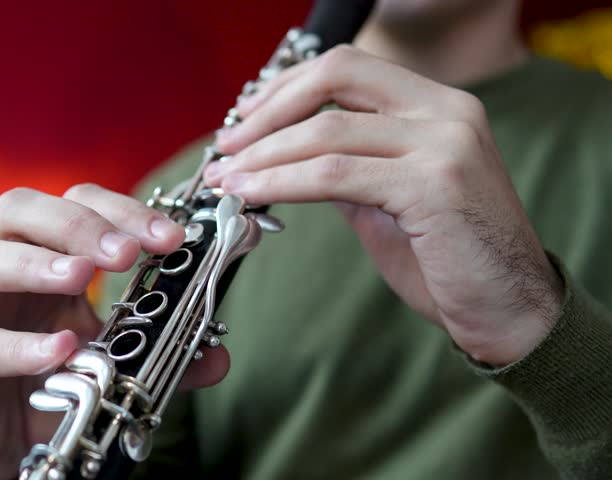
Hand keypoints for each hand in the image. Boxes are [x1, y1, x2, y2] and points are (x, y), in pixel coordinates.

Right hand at [0, 185, 229, 479]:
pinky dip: (18, 345)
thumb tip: (216, 357)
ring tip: (82, 277)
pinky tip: (60, 350)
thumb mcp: (116, 362)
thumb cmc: (58, 384)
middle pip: (19, 211)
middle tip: (125, 253)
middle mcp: (6, 276)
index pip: (76, 205)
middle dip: (76, 223)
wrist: (11, 445)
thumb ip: (163, 355)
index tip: (171, 237)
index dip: (121, 210)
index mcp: (49, 260)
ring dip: (36, 264)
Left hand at [205, 45, 563, 366]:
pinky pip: (335, 175)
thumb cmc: (450, 260)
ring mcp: (445, 143)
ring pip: (327, 131)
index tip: (246, 118)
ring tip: (226, 179)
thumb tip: (287, 157)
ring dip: (264, 155)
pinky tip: (251, 195)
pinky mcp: (434, 185)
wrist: (512, 312)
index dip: (287, 88)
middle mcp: (446, 111)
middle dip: (268, 110)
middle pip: (336, 76)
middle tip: (226, 145)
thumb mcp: (390, 201)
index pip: (348, 68)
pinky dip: (282, 183)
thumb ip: (349, 168)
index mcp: (437, 106)